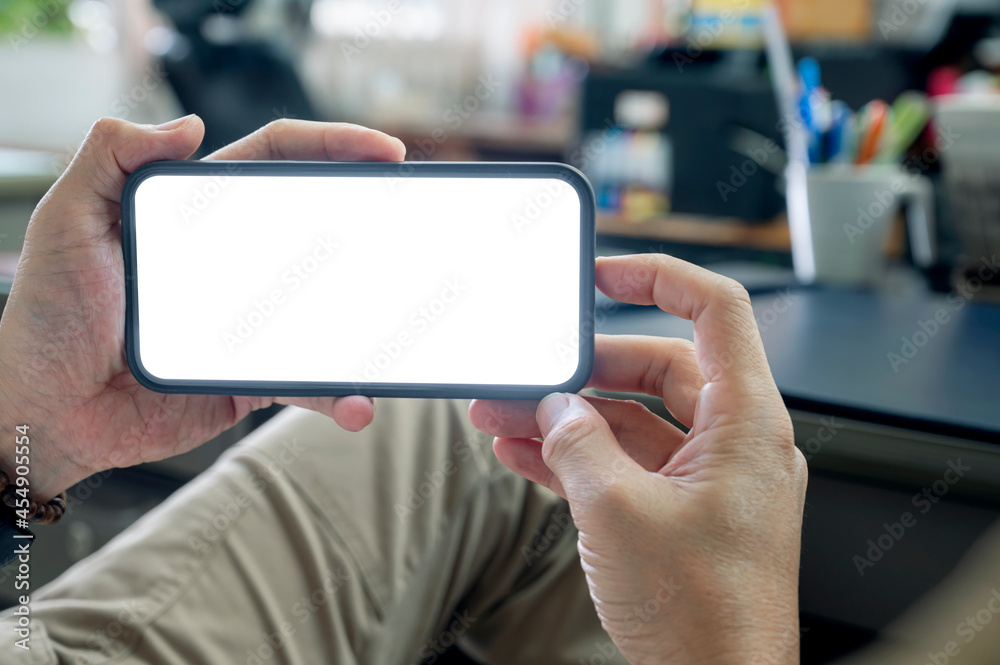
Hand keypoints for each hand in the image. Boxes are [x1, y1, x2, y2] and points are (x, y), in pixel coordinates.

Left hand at [0, 116, 405, 499]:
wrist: (46, 413)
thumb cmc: (47, 317)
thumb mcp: (67, 221)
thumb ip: (113, 157)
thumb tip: (187, 125)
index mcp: (197, 214)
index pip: (275, 161)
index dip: (330, 146)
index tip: (382, 152)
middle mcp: (232, 261)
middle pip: (317, 226)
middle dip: (372, 218)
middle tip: (412, 220)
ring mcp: (248, 320)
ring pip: (328, 306)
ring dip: (370, 312)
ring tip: (401, 319)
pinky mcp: (251, 375)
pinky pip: (306, 378)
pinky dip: (335, 391)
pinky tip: (355, 400)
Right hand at [470, 254, 806, 664]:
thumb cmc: (701, 615)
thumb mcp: (615, 511)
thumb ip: (577, 443)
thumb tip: (555, 410)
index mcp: (747, 423)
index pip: (716, 311)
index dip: (659, 277)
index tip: (605, 270)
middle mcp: (735, 444)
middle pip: (656, 369)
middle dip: (582, 372)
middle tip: (526, 377)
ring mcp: (708, 481)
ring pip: (632, 422)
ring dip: (568, 419)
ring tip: (504, 419)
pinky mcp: (682, 515)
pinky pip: (627, 466)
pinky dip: (579, 458)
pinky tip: (525, 457)